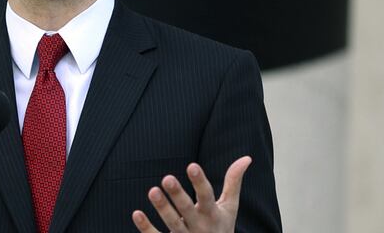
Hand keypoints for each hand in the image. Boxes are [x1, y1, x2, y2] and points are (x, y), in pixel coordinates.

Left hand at [131, 156, 251, 232]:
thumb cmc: (221, 227)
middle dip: (178, 196)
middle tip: (166, 178)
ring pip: (172, 223)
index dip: (199, 182)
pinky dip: (146, 228)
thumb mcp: (229, 207)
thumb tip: (246, 157)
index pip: (206, 196)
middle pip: (187, 210)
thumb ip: (233, 182)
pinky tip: (137, 213)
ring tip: (152, 191)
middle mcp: (199, 226)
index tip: (192, 166)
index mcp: (213, 214)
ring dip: (163, 208)